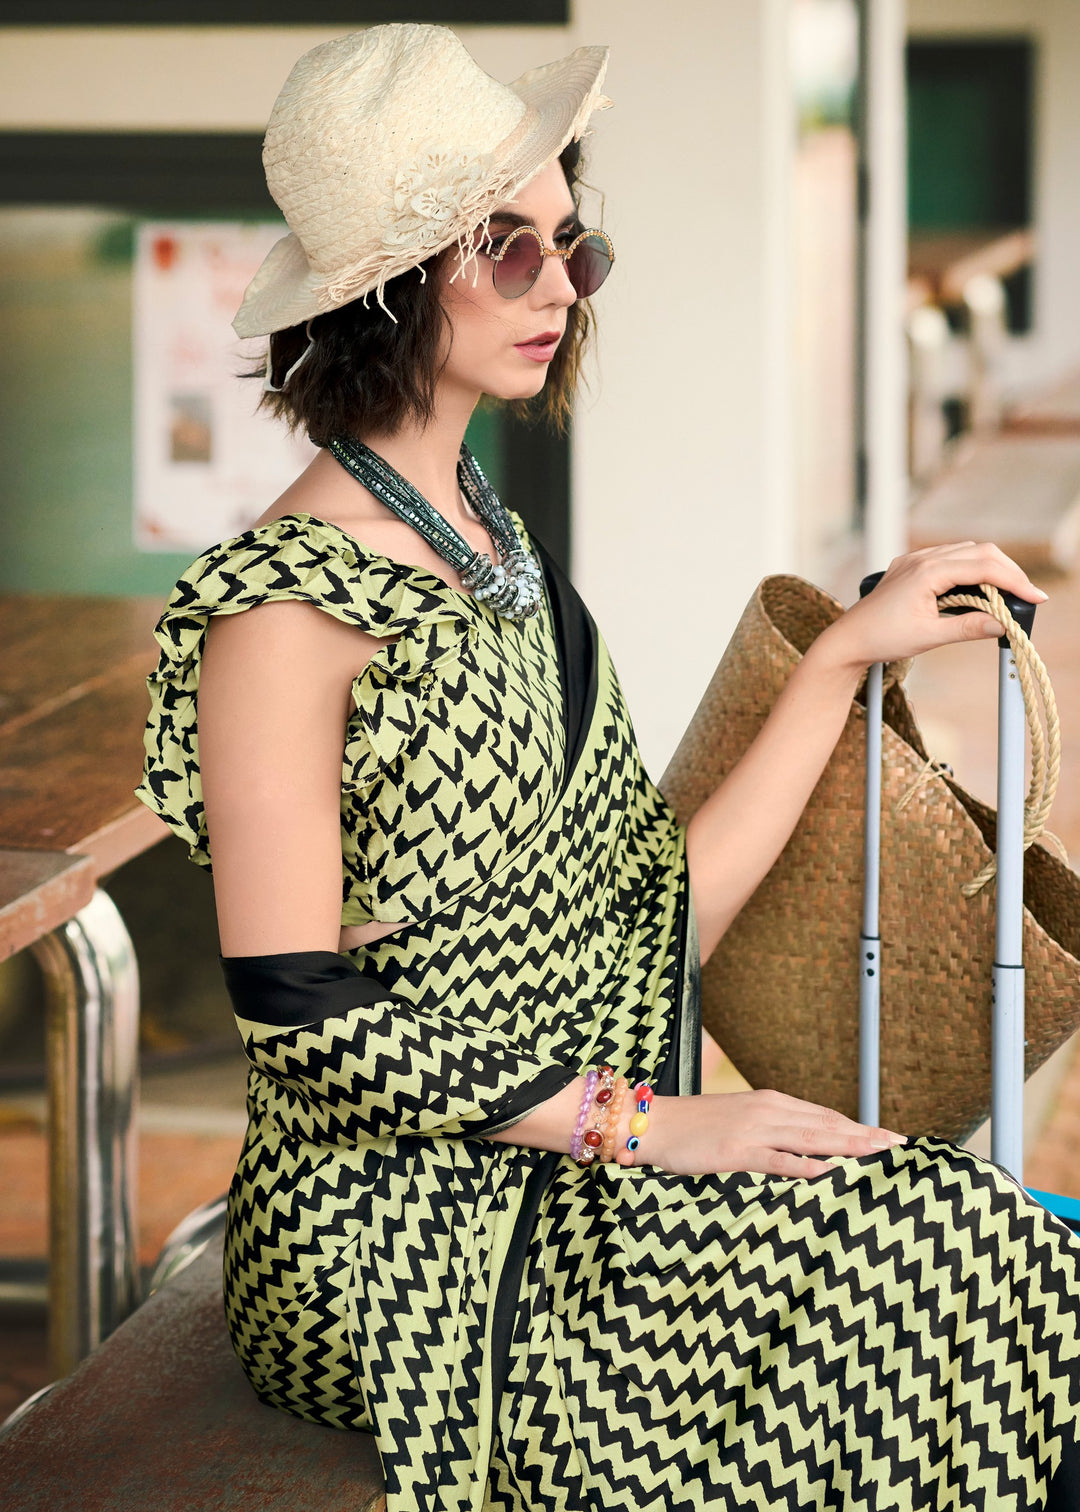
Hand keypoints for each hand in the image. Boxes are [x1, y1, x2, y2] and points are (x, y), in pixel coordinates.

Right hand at [619, 1088, 906, 1177]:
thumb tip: (807, 1151)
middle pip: (827, 1124)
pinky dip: (804, 1165)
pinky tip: (827, 1171)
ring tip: (878, 1153)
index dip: (858, 1126)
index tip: (888, 1137)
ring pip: (811, 1138)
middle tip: (900, 1145)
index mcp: (771, 1103)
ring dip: (847, 1146)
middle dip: (865, 1135)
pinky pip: (777, 1159)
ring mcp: (753, 1130)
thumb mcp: (740, 1122)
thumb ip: (774, 1132)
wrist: (653, 1123)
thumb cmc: (695, 1127)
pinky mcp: (736, 1152)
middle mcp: (768, 1111)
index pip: (825, 1115)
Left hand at [814, 541, 1046, 673]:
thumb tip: (1003, 625)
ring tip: (1006, 594)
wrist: (848, 639)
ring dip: (989, 568)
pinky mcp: (910, 566)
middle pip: (980, 552)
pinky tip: (976, 589)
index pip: (983, 567)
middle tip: (1026, 595)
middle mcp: (922, 558)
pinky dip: (969, 569)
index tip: (1035, 598)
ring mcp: (915, 560)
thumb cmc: (882, 638)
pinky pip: (948, 558)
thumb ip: (968, 627)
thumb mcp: (929, 636)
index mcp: (927, 571)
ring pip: (965, 552)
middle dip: (1007, 571)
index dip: (1014, 581)